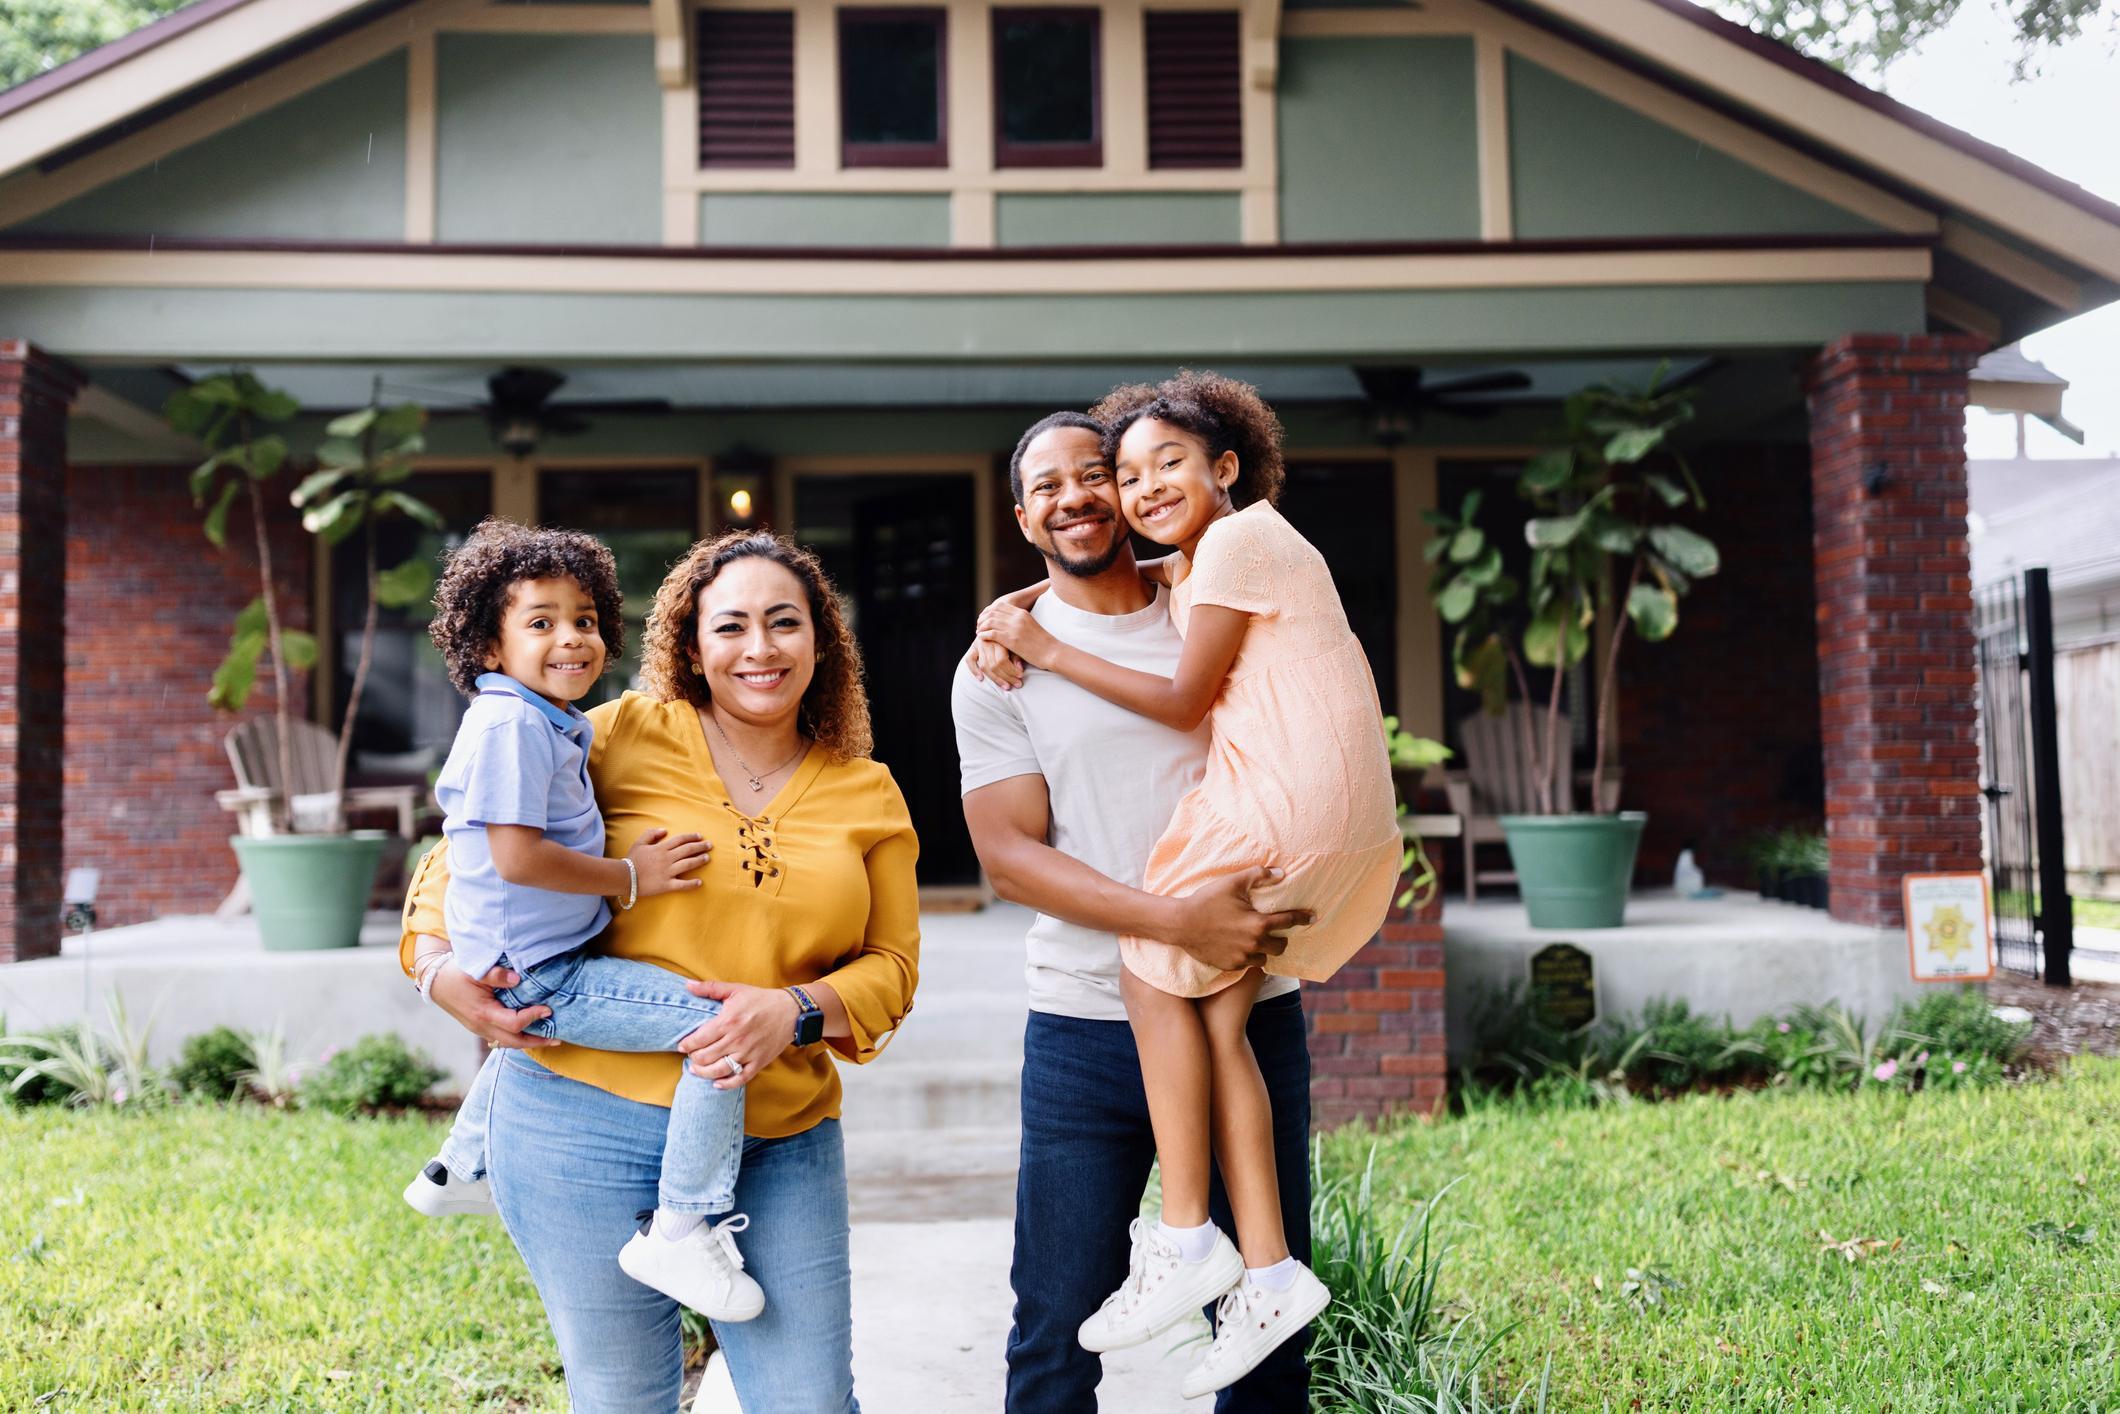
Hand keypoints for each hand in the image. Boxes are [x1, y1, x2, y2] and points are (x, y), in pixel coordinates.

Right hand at [428, 961, 558, 1049]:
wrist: (435, 982)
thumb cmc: (456, 973)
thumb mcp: (475, 969)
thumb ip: (496, 975)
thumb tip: (518, 979)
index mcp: (483, 1013)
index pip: (514, 1023)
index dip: (533, 1017)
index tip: (548, 1009)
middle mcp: (482, 1026)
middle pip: (513, 1042)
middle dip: (536, 1042)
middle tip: (557, 1038)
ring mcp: (479, 1029)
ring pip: (507, 1043)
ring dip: (528, 1043)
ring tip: (548, 1039)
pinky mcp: (479, 1028)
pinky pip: (500, 1039)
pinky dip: (516, 1038)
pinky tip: (528, 1034)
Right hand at [628, 827, 711, 896]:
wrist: (623, 877)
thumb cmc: (631, 860)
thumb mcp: (639, 843)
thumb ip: (651, 834)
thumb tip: (664, 830)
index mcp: (661, 848)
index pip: (680, 840)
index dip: (691, 837)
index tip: (700, 837)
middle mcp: (667, 859)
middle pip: (687, 850)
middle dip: (700, 847)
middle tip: (710, 846)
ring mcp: (667, 872)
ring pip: (688, 864)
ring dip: (699, 860)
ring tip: (707, 858)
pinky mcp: (666, 885)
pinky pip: (681, 885)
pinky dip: (691, 884)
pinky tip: (700, 882)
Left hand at [677, 980, 799, 1089]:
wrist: (790, 1011)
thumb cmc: (761, 999)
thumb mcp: (736, 990)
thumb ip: (710, 988)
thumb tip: (687, 985)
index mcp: (728, 1021)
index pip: (699, 1039)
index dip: (686, 1045)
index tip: (682, 1046)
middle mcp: (736, 1039)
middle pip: (705, 1057)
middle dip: (693, 1058)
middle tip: (691, 1056)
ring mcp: (748, 1053)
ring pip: (718, 1070)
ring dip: (703, 1073)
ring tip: (697, 1069)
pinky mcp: (759, 1062)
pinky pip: (739, 1079)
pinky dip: (726, 1084)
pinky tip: (716, 1083)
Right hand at [966, 636, 1025, 690]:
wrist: (996, 627)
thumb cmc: (1010, 638)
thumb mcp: (1015, 644)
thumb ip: (1016, 656)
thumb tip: (1019, 669)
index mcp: (998, 638)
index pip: (1002, 660)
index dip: (1011, 670)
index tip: (1021, 677)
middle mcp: (987, 642)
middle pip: (994, 665)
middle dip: (1007, 677)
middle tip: (1017, 684)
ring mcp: (978, 645)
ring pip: (984, 666)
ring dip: (995, 679)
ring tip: (1006, 686)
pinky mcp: (972, 648)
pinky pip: (969, 660)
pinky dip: (974, 670)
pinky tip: (981, 679)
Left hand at [977, 603, 1057, 669]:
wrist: (1052, 652)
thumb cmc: (1044, 643)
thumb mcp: (1032, 626)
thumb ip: (1021, 622)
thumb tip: (1010, 624)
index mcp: (1022, 613)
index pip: (1000, 606)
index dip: (990, 611)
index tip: (985, 617)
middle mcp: (1017, 618)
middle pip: (993, 612)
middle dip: (983, 617)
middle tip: (979, 624)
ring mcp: (1014, 628)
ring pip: (990, 621)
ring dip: (982, 626)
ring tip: (979, 631)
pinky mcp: (1011, 640)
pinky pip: (991, 633)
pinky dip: (984, 634)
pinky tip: (981, 638)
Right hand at [1160, 867, 1311, 972]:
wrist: (1181, 924)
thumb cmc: (1207, 900)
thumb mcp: (1233, 883)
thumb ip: (1259, 875)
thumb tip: (1280, 873)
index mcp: (1258, 923)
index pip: (1288, 921)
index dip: (1303, 918)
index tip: (1313, 917)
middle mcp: (1254, 943)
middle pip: (1280, 946)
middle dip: (1281, 939)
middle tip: (1275, 931)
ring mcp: (1242, 957)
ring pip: (1264, 958)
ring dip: (1264, 950)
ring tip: (1256, 940)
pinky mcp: (1230, 966)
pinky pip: (1247, 964)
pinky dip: (1248, 956)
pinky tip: (1240, 946)